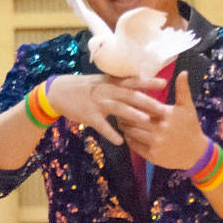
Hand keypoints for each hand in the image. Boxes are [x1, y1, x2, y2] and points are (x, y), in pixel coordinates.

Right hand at [42, 72, 167, 146]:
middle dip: (148, 102)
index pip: (133, 81)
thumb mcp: (101, 81)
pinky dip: (110, 133)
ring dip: (132, 115)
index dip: (148, 82)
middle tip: (163, 109)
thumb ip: (118, 84)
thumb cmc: (84, 88)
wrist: (58, 92)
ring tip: (146, 121)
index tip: (164, 83)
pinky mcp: (88, 116)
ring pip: (118, 108)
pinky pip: (101, 126)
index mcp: (111, 82)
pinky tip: (120, 142)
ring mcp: (97, 103)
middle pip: (130, 96)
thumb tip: (139, 84)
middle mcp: (106, 91)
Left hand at [118, 71, 207, 169]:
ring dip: (125, 127)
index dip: (132, 102)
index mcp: (167, 115)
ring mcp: (156, 144)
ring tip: (119, 120)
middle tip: (116, 110)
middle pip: (134, 119)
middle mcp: (161, 130)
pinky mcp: (152, 155)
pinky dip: (129, 139)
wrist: (195, 153)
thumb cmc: (190, 127)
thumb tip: (183, 72)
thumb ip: (183, 90)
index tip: (124, 98)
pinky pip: (135, 146)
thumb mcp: (187, 107)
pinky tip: (127, 134)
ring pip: (132, 133)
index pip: (144, 105)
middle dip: (125, 115)